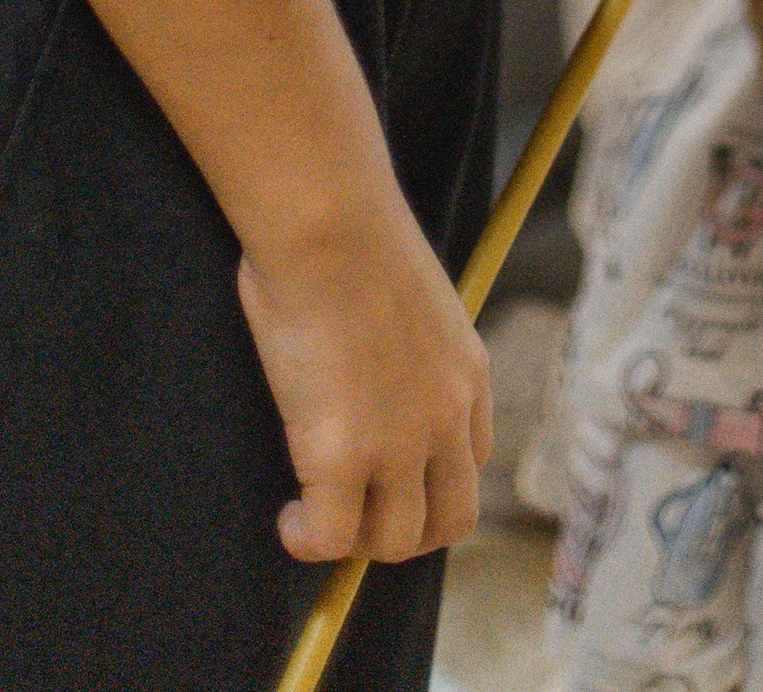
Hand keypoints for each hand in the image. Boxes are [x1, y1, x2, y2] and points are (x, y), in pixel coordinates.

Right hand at [238, 204, 490, 563]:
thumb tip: (366, 354)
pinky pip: (330, 538)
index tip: (390, 476)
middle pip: (451, 519)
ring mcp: (399, 442)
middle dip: (406, 532)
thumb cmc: (351, 231)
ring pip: (395, 542)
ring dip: (356, 541)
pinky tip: (290, 518)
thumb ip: (405, 339)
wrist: (329, 220)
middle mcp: (447, 416)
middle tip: (357, 515)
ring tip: (317, 515)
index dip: (431, 481)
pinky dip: (308, 540)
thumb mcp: (412, 293)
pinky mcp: (342, 455)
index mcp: (467, 371)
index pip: (472, 460)